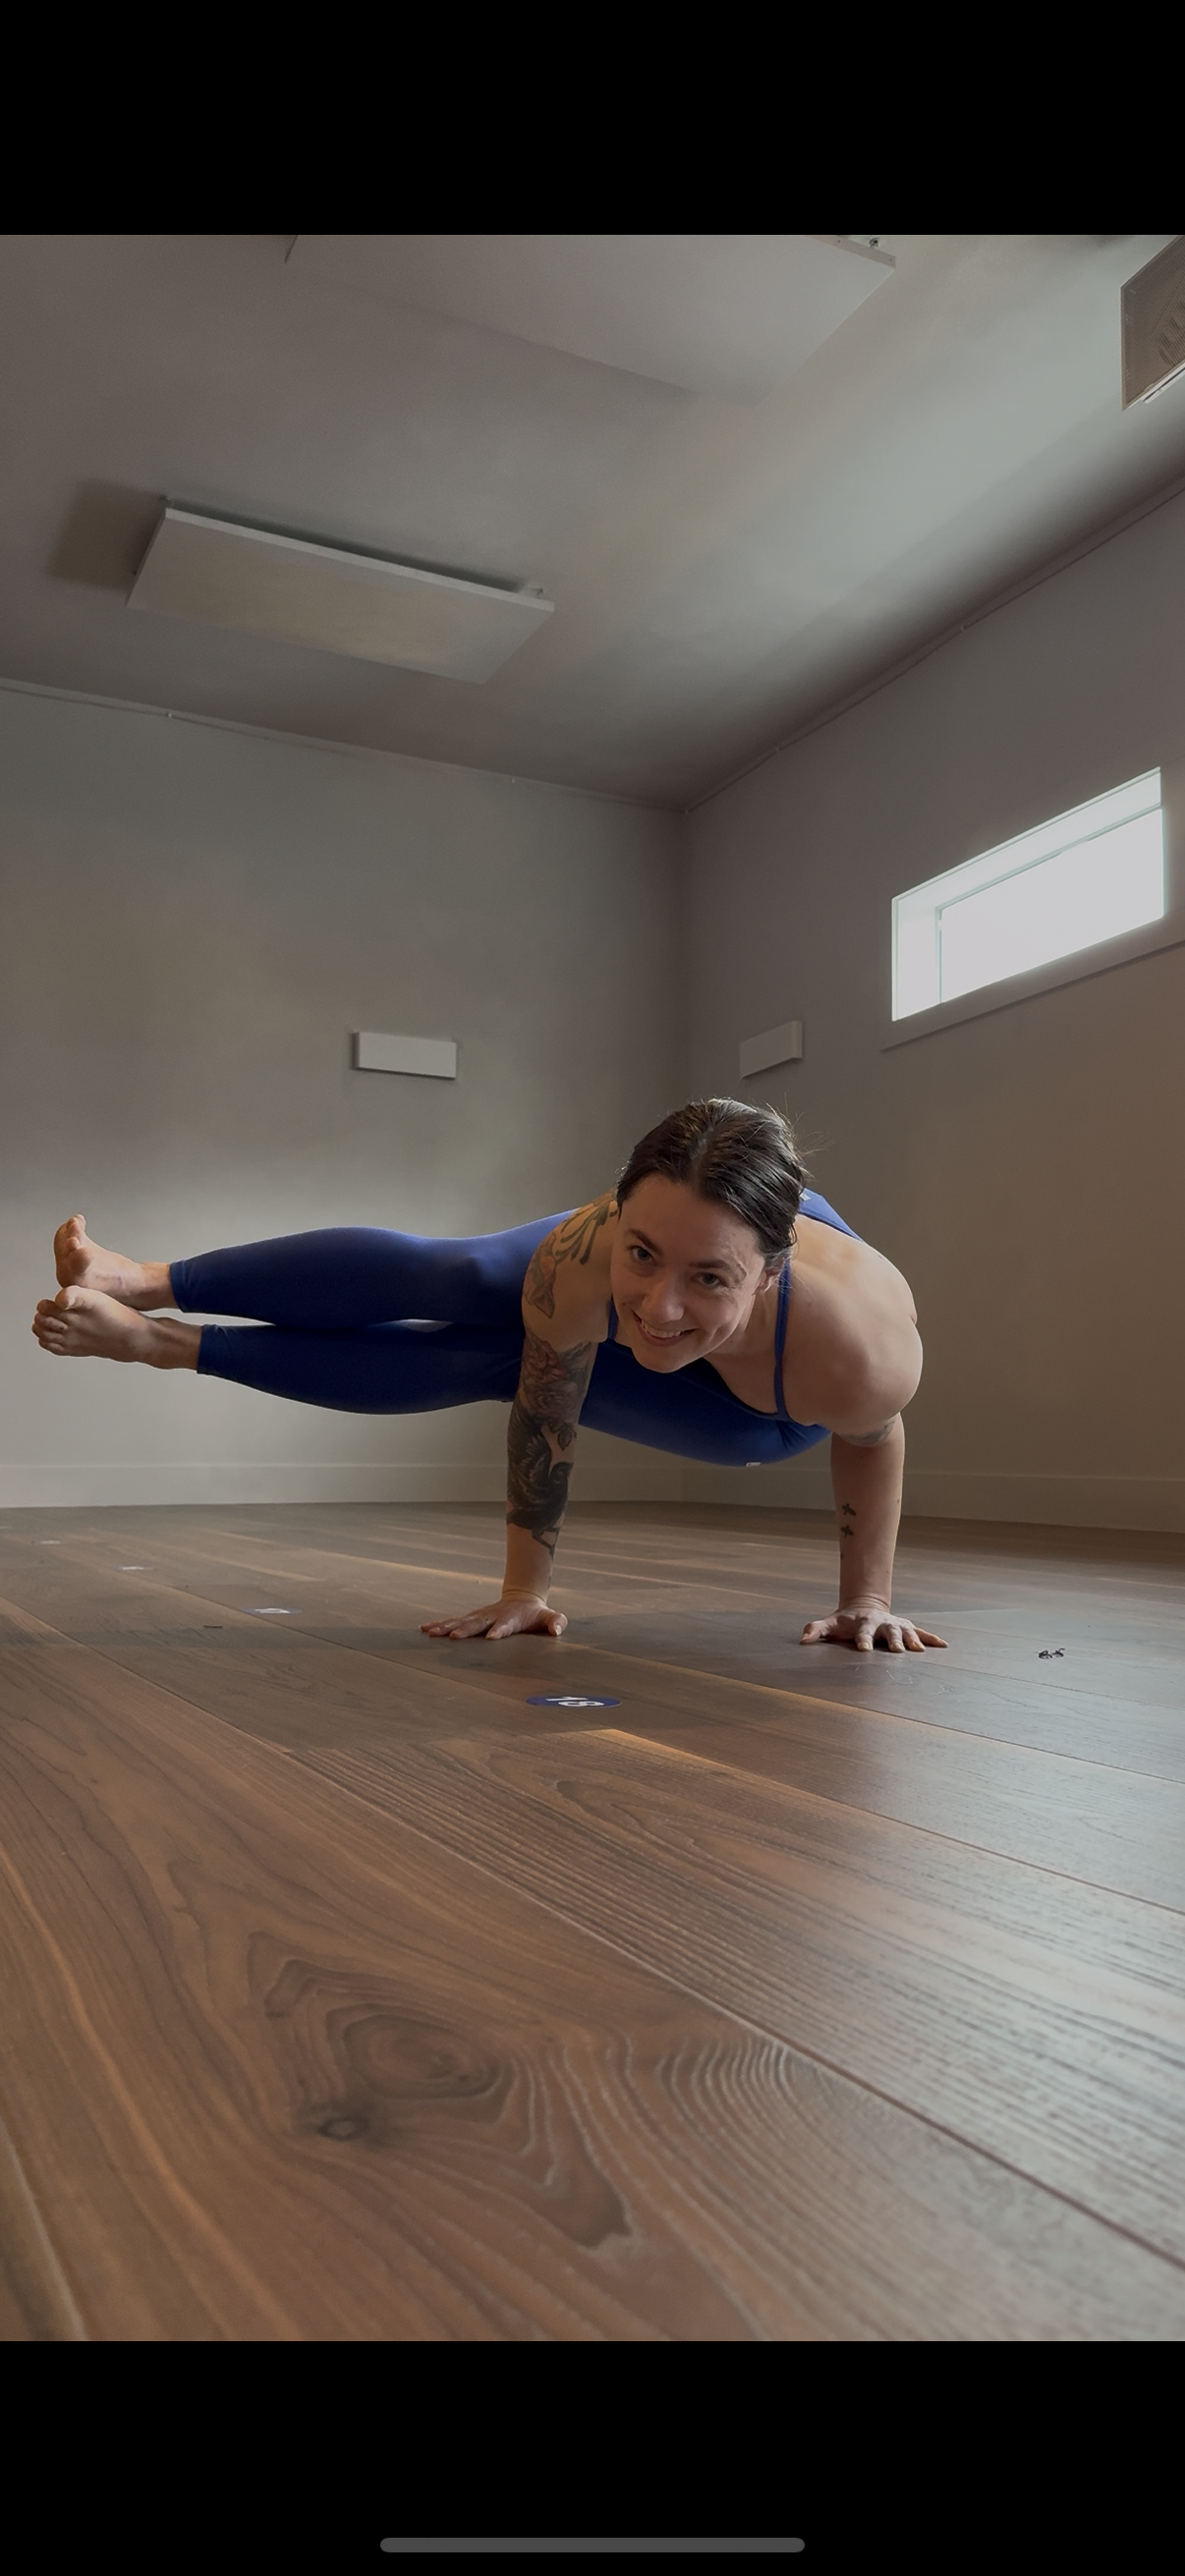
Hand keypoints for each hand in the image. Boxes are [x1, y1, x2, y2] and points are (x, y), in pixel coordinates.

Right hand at [421, 1594, 567, 1641]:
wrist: (522, 1598)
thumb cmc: (536, 1613)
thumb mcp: (549, 1616)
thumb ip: (555, 1622)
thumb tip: (558, 1629)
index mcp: (511, 1618)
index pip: (505, 1625)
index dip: (499, 1630)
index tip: (491, 1638)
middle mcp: (492, 1616)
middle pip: (478, 1623)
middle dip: (466, 1630)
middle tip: (454, 1638)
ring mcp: (480, 1616)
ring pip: (461, 1621)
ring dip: (447, 1627)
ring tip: (431, 1633)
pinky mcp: (472, 1618)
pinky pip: (454, 1621)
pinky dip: (440, 1624)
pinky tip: (425, 1628)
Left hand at [801, 1602, 946, 1653]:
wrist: (863, 1606)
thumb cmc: (845, 1621)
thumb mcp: (830, 1624)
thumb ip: (816, 1630)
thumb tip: (802, 1640)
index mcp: (864, 1623)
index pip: (863, 1632)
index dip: (863, 1640)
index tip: (864, 1649)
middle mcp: (882, 1623)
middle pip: (889, 1632)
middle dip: (893, 1640)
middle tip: (898, 1651)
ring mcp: (896, 1625)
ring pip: (907, 1632)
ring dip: (914, 1640)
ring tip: (920, 1650)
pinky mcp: (906, 1628)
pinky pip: (921, 1632)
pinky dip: (932, 1638)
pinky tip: (943, 1645)